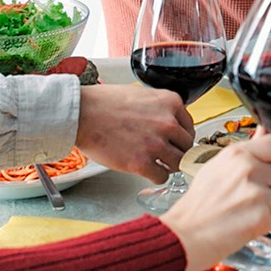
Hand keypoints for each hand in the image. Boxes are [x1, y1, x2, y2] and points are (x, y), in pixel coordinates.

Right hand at [74, 83, 194, 182]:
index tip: (175, 142)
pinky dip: (156, 176)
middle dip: (176, 151)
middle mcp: (167, 123)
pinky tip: (147, 171)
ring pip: (178, 163)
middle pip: (186, 146)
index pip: (189, 126)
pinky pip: (162, 177)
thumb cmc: (104, 102)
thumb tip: (169, 121)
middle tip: (165, 154)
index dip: (181, 137)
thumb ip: (160, 107)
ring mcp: (156, 144)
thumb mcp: (140, 93)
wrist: (82, 113)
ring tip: (157, 164)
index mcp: (170, 102)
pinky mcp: (141, 163)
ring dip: (168, 166)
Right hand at [159, 130, 270, 270]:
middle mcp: (248, 169)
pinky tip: (241, 222)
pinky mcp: (262, 217)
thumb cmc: (197, 204)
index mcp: (237, 153)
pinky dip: (260, 223)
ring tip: (240, 209)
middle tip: (247, 193)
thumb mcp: (216, 167)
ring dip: (265, 206)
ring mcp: (257, 193)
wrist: (185, 235)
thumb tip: (264, 133)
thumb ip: (246, 151)